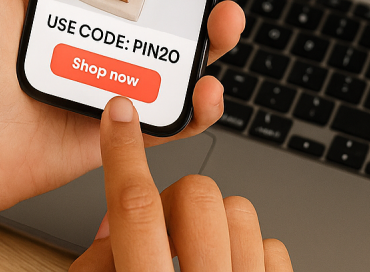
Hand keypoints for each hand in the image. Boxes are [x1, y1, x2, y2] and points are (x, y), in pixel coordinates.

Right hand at [72, 97, 291, 271]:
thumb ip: (97, 263)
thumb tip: (109, 225)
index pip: (134, 207)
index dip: (123, 152)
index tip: (120, 112)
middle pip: (196, 194)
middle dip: (178, 197)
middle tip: (163, 225)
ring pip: (239, 211)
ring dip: (214, 223)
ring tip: (196, 253)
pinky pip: (272, 246)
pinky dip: (248, 251)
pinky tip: (227, 269)